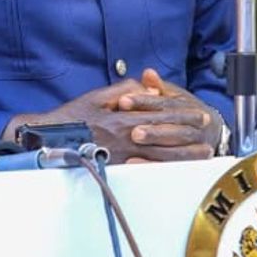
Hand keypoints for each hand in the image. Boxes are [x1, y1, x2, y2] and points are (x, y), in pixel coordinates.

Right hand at [3, 72, 218, 163]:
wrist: (48, 137)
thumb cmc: (73, 116)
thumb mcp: (98, 97)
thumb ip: (125, 90)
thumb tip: (146, 86)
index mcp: (124, 116)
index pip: (160, 116)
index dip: (183, 116)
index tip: (200, 117)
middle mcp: (125, 135)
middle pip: (165, 137)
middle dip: (189, 137)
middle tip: (209, 137)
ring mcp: (121, 153)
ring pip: (158, 155)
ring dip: (183, 155)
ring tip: (201, 155)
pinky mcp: (114, 166)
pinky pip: (142, 169)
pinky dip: (161, 169)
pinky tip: (175, 170)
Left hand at [107, 68, 224, 162]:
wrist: (211, 131)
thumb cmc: (185, 112)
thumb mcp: (175, 97)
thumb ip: (159, 87)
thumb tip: (148, 74)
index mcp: (191, 106)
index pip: (167, 103)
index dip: (145, 101)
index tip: (124, 101)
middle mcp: (198, 126)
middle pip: (176, 127)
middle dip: (154, 129)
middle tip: (133, 131)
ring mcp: (198, 145)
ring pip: (178, 148)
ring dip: (155, 147)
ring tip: (134, 145)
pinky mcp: (193, 162)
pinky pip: (173, 166)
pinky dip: (153, 164)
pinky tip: (135, 162)